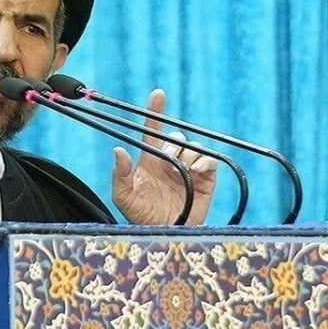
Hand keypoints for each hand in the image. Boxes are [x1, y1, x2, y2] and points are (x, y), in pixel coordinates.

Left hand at [111, 89, 216, 224]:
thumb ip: (120, 174)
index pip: (152, 130)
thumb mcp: (123, 195)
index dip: (155, 111)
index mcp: (149, 159)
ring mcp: (188, 169)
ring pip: (192, 147)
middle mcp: (169, 161)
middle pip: (175, 137)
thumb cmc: (139, 216)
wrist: (162, 234)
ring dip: (187, 155)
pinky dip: (205, 162)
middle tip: (167, 163)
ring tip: (180, 172)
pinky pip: (209, 161)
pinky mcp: (205, 180)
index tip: (158, 94)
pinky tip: (197, 172)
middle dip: (172, 145)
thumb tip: (118, 150)